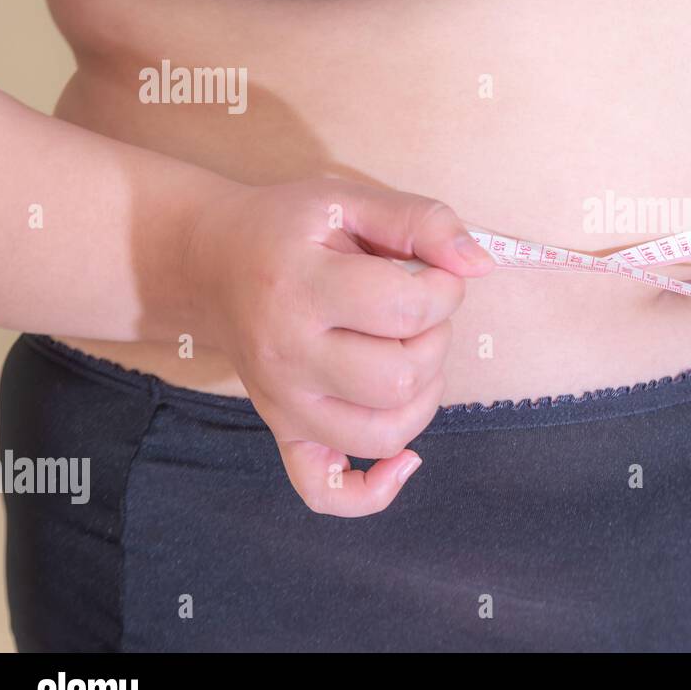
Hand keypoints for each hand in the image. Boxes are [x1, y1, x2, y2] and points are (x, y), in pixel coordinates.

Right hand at [184, 178, 494, 515]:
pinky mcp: (283, 431)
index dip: (445, 288)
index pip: (406, 309)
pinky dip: (375, 489)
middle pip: (400, 378)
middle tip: (417, 310)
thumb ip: (423, 221)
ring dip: (423, 395)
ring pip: (384, 433)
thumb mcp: (350, 199)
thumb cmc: (288, 229)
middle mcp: (286, 356)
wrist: (210, 260)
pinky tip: (406, 460)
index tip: (433, 273)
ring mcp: (282, 403)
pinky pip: (326, 490)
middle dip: (435, 339)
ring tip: (408, 352)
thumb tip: (480, 264)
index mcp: (300, 288)